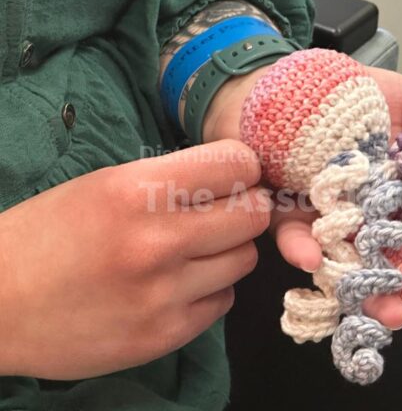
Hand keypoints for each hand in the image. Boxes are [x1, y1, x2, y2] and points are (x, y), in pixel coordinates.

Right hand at [0, 140, 269, 378]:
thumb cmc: (48, 234)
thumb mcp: (105, 185)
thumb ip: (173, 180)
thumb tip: (237, 176)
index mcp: (136, 191)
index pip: (238, 164)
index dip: (242, 168)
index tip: (234, 176)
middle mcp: (157, 242)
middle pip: (255, 215)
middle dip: (245, 209)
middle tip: (223, 213)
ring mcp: (164, 294)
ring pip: (245, 259)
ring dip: (228, 252)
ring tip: (194, 252)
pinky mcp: (165, 335)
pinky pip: (223, 300)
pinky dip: (210, 289)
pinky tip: (179, 285)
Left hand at [270, 68, 401, 359]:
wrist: (281, 87)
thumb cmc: (348, 94)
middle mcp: (381, 221)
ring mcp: (340, 227)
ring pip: (365, 275)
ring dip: (378, 300)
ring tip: (396, 318)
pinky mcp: (295, 220)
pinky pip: (300, 242)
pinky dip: (306, 250)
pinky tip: (314, 258)